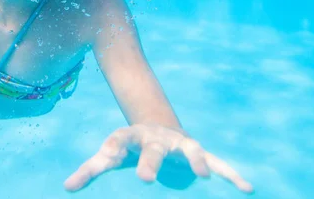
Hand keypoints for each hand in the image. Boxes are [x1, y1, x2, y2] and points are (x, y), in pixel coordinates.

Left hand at [64, 123, 252, 193]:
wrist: (156, 124)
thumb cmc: (129, 147)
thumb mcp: (110, 154)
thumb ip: (91, 170)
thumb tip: (67, 188)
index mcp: (132, 137)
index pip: (119, 139)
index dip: (112, 148)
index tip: (106, 158)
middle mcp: (157, 137)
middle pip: (154, 147)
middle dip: (152, 161)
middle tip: (146, 178)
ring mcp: (179, 143)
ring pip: (190, 149)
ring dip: (196, 160)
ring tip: (202, 176)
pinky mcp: (197, 151)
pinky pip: (216, 161)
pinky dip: (230, 172)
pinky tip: (246, 187)